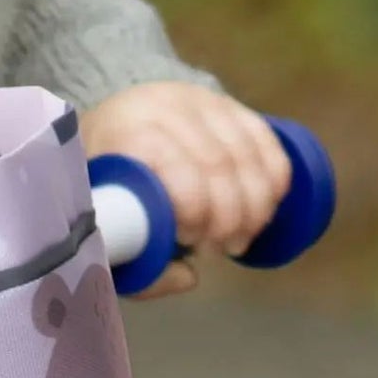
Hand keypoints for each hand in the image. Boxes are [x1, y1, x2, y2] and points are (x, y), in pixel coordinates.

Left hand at [79, 82, 293, 298]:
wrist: (112, 130)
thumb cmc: (105, 185)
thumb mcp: (102, 220)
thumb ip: (135, 261)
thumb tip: (189, 277)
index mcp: (124, 128)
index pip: (175, 164)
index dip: (195, 209)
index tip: (191, 240)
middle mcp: (163, 104)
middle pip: (218, 162)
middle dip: (229, 216)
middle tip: (220, 248)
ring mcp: (200, 100)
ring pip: (247, 154)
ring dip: (255, 206)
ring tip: (239, 238)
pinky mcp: (228, 104)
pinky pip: (266, 141)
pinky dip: (274, 180)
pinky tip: (265, 209)